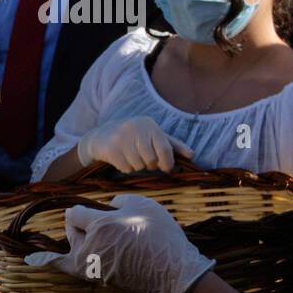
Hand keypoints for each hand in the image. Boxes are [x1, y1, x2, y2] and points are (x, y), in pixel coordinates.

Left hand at [23, 193, 214, 292]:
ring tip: (86, 237)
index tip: (89, 211)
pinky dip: (48, 261)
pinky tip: (32, 259)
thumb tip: (109, 206)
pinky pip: (66, 267)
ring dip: (77, 241)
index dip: (81, 211)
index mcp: (100, 225)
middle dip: (79, 225)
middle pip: (70, 230)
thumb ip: (119, 200)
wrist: (173, 270)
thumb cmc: (161, 235)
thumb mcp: (143, 205)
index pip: (73, 214)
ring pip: (72, 247)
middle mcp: (90, 245)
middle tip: (96, 224)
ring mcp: (92, 264)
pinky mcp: (96, 277)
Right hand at [76, 116, 192, 173]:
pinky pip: (126, 168)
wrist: (101, 137)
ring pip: (138, 166)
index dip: (167, 162)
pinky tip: (121, 159)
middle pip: (151, 160)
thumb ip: (172, 144)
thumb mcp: (152, 136)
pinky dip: (125, 168)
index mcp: (149, 124)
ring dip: (137, 167)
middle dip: (149, 165)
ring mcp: (121, 138)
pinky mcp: (110, 149)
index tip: (165, 168)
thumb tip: (192, 155)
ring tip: (130, 157)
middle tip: (143, 160)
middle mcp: (135, 129)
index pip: (165, 149)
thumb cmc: (133, 137)